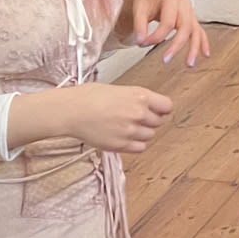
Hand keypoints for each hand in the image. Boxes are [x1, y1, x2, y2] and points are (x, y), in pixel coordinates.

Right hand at [9, 83, 174, 154]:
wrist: (71, 111)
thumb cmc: (89, 96)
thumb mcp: (119, 89)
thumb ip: (136, 98)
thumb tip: (148, 105)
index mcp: (140, 96)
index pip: (167, 106)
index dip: (162, 109)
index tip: (159, 110)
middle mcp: (138, 113)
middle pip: (159, 122)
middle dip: (151, 120)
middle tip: (138, 118)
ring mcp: (130, 131)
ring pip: (150, 136)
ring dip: (143, 132)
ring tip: (128, 127)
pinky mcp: (121, 145)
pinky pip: (140, 148)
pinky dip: (136, 144)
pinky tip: (125, 137)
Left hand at [119, 0, 211, 66]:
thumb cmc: (146, 0)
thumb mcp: (139, 9)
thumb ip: (139, 25)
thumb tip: (141, 41)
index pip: (167, 22)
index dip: (155, 36)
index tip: (143, 43)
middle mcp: (183, 3)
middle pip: (185, 26)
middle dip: (177, 45)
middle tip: (166, 59)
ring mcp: (189, 11)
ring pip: (195, 30)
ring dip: (194, 48)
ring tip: (189, 63)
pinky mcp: (191, 19)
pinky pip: (199, 31)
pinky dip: (203, 42)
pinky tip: (204, 53)